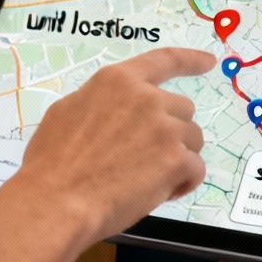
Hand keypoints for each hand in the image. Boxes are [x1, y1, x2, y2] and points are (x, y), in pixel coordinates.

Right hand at [5, 48, 213, 243]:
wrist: (57, 201)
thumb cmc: (52, 162)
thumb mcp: (67, 112)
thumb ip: (102, 103)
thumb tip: (114, 110)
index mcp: (118, 81)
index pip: (163, 61)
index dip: (190, 60)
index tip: (209, 61)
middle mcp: (146, 98)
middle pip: (182, 109)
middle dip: (170, 132)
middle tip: (144, 158)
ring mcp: (164, 128)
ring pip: (193, 140)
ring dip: (177, 158)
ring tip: (147, 179)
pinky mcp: (176, 159)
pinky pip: (196, 169)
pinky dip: (182, 183)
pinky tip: (157, 193)